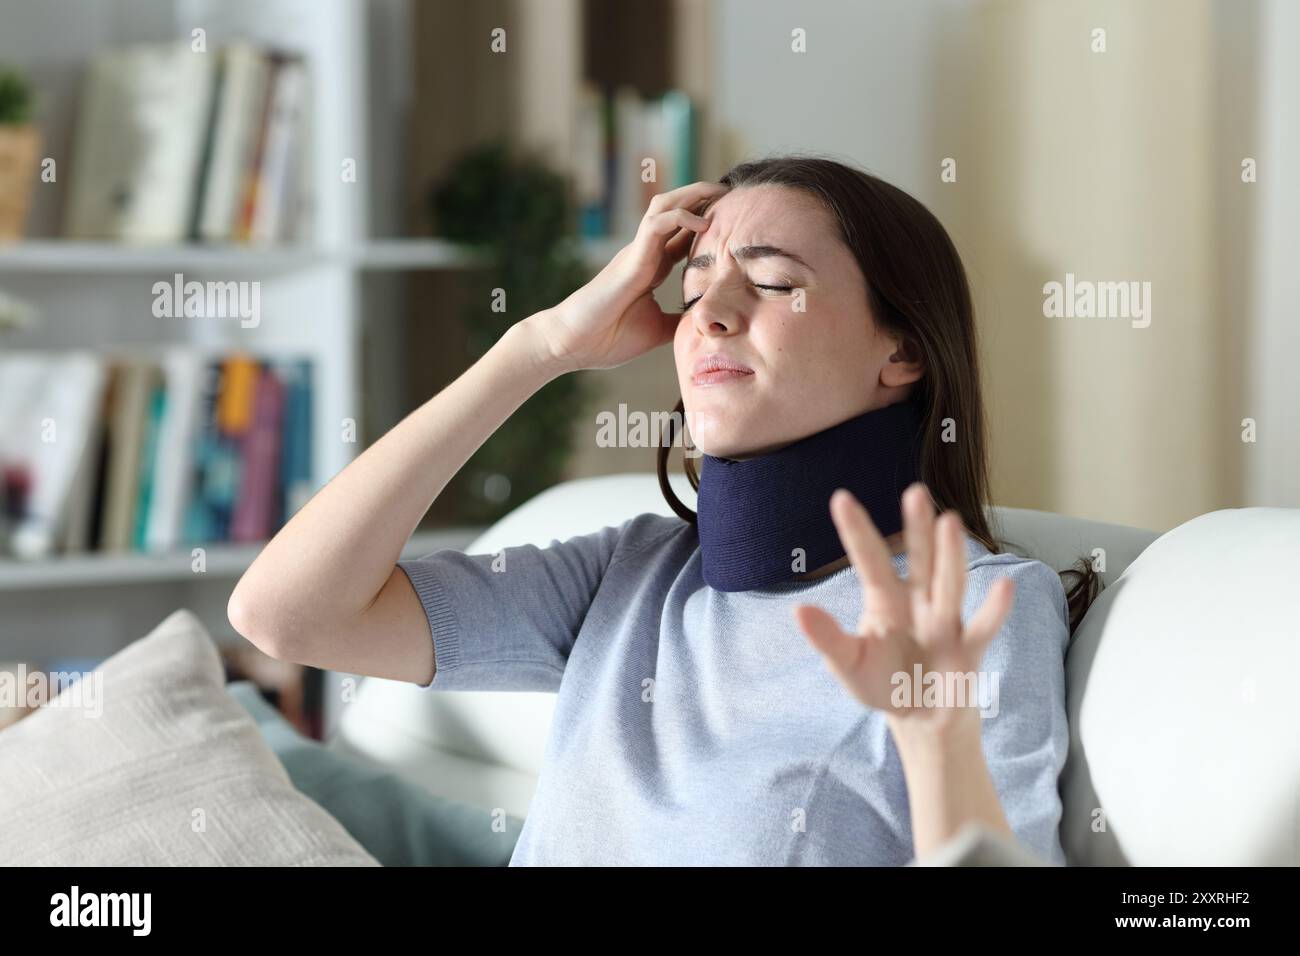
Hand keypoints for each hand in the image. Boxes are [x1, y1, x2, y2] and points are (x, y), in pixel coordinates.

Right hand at [531, 180, 729, 371]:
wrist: (573, 344)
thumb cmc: (607, 338)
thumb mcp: (656, 330)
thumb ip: (678, 322)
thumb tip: (705, 323)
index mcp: (651, 268)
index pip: (682, 235)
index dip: (707, 224)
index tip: (734, 221)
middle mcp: (644, 253)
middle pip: (675, 210)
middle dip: (703, 197)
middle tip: (733, 194)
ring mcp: (636, 251)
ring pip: (665, 205)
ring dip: (693, 194)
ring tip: (720, 193)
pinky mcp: (630, 257)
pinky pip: (656, 224)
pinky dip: (681, 216)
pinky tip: (703, 223)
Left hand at [793, 483, 1016, 734]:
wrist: (919, 719)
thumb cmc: (882, 683)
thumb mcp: (848, 664)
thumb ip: (827, 639)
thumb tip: (797, 610)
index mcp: (884, 600)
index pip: (868, 560)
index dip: (856, 532)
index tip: (840, 498)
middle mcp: (918, 602)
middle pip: (918, 559)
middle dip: (917, 529)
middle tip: (915, 493)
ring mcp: (945, 622)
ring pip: (948, 583)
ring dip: (950, 556)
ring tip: (950, 522)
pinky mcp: (968, 649)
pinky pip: (982, 627)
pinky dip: (994, 610)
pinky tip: (1005, 586)